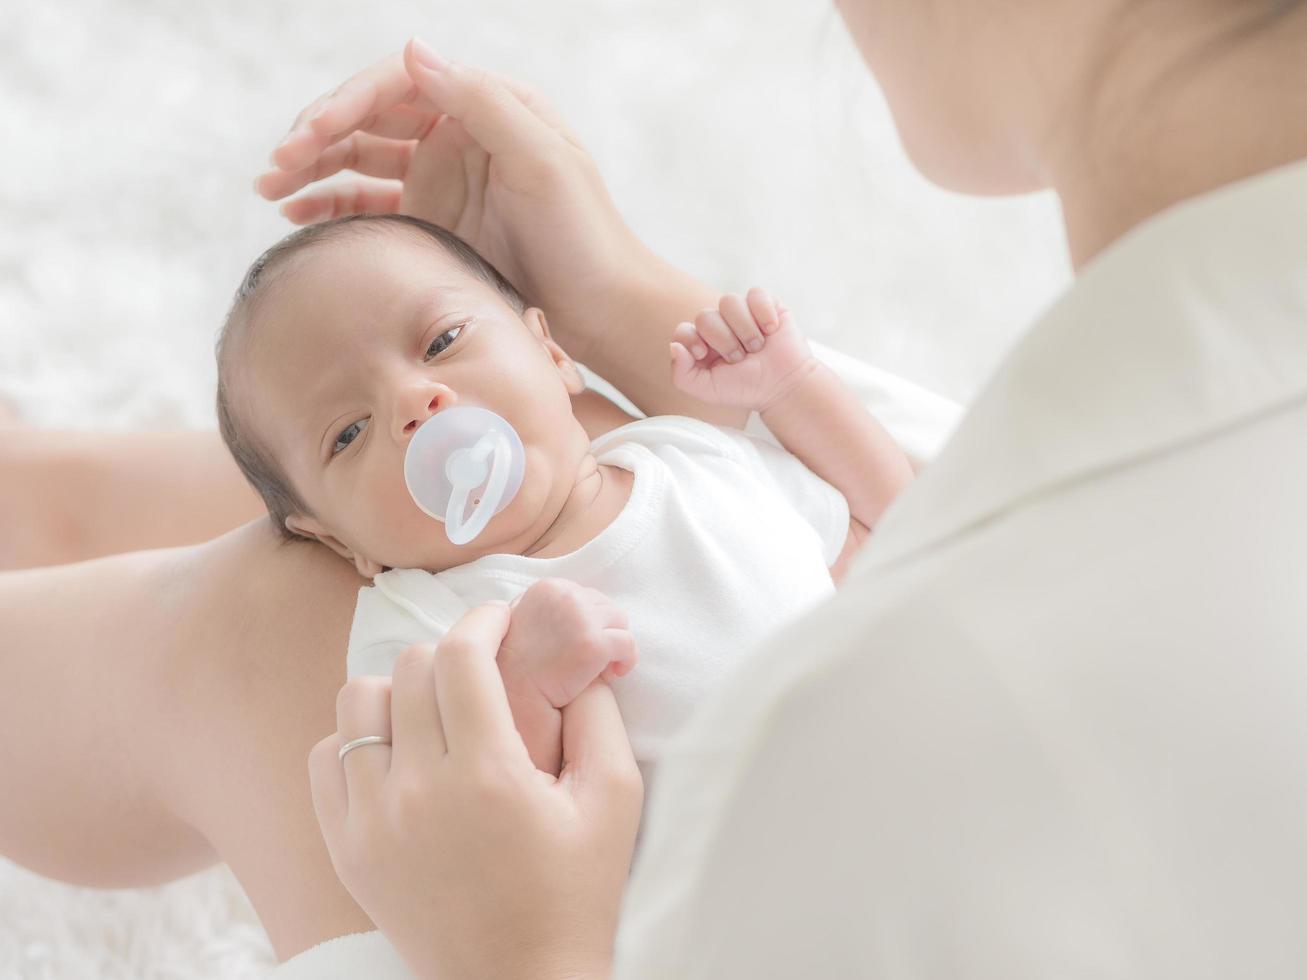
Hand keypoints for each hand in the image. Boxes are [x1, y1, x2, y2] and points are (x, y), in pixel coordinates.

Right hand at [254, 37, 650, 363]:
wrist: (602, 307)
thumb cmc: (584, 233)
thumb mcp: (542, 160)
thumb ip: (481, 102)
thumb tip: (412, 48)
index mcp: (486, 104)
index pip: (398, 85)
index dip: (348, 104)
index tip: (311, 135)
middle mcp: (458, 133)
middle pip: (369, 120)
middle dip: (316, 138)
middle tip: (274, 168)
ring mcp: (442, 178)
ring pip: (361, 160)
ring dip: (312, 170)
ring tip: (269, 191)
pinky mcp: (434, 222)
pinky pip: (371, 204)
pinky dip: (331, 207)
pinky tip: (296, 217)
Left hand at [308, 604, 642, 979]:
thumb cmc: (577, 893)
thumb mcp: (616, 801)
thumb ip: (599, 716)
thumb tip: (579, 659)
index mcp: (489, 776)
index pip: (461, 656)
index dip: (483, 620)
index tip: (501, 619)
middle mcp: (419, 792)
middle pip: (411, 668)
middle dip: (451, 653)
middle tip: (480, 671)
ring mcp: (371, 823)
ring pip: (357, 703)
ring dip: (398, 690)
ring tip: (432, 710)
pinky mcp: (345, 850)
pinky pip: (325, 759)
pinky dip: (355, 741)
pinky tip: (395, 754)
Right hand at [501, 578, 638, 704]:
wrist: (513, 692)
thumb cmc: (514, 661)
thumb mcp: (521, 615)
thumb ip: (548, 604)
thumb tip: (575, 602)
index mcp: (551, 587)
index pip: (588, 596)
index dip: (591, 621)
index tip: (584, 642)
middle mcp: (568, 595)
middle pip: (607, 607)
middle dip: (604, 631)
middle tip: (596, 658)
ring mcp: (583, 619)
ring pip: (620, 623)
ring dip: (616, 644)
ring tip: (605, 666)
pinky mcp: (595, 644)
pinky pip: (628, 645)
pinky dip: (627, 659)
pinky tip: (615, 674)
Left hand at [670, 288, 818, 411]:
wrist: (783, 387)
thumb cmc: (746, 389)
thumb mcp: (708, 390)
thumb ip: (682, 374)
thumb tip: (675, 346)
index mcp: (702, 343)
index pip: (683, 330)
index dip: (691, 340)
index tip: (705, 354)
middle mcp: (720, 325)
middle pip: (705, 316)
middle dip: (724, 341)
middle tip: (740, 358)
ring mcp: (742, 312)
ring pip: (729, 302)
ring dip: (744, 329)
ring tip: (757, 347)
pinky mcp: (765, 304)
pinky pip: (756, 293)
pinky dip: (763, 312)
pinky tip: (771, 330)